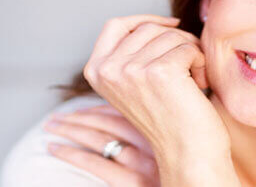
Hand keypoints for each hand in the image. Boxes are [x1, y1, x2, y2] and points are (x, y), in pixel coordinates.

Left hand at [43, 104, 159, 186]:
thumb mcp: (170, 162)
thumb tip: (126, 138)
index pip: (130, 112)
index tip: (82, 109)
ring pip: (100, 137)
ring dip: (71, 128)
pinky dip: (71, 153)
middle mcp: (158, 145)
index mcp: (168, 135)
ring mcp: (145, 165)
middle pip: (112, 121)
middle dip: (81, 115)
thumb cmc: (173, 181)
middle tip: (57, 116)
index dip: (102, 108)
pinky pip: (94, 162)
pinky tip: (55, 149)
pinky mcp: (131, 184)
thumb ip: (155, 146)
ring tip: (51, 126)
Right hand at [81, 14, 239, 185]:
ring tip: (190, 79)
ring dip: (190, 52)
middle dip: (176, 40)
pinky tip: (198, 83)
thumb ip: (132, 54)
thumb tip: (159, 22)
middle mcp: (108, 70)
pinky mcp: (159, 72)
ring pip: (171, 35)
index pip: (115, 24)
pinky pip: (188, 47)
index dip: (145, 20)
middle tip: (187, 66)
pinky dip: (200, 61)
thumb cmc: (170, 115)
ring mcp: (131, 71)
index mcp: (96, 70)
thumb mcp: (135, 81)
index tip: (171, 25)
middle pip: (148, 27)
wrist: (187, 151)